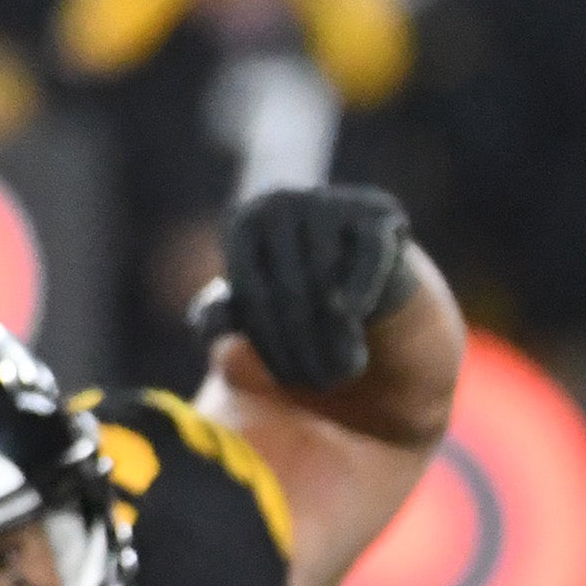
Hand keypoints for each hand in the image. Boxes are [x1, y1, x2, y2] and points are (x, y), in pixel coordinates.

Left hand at [194, 185, 415, 389]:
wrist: (363, 269)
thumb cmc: (300, 293)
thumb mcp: (255, 309)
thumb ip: (223, 316)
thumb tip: (208, 322)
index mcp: (244, 223)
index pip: (252, 292)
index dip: (268, 343)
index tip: (286, 381)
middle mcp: (281, 202)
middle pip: (290, 289)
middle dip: (304, 346)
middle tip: (319, 385)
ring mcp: (328, 201)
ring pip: (328, 280)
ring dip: (335, 335)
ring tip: (342, 371)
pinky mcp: (377, 210)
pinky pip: (369, 258)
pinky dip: (362, 290)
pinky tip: (354, 318)